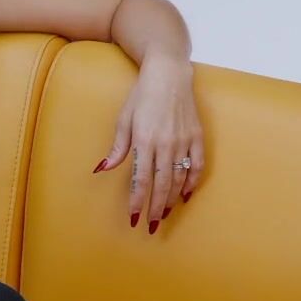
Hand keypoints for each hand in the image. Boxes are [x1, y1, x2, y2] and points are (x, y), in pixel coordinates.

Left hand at [95, 56, 204, 232]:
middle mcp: (166, 143)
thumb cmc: (141, 97)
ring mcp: (184, 141)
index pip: (140, 179)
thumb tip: (103, 168)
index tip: (135, 217)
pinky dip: (192, 182)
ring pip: (180, 178)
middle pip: (161, 184)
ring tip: (165, 214)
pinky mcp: (197, 136)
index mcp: (144, 140)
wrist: (169, 75)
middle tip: (151, 225)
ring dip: (172, 199)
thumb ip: (117, 148)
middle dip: (156, 207)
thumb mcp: (123, 120)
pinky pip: (197, 165)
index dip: (138, 201)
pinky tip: (186, 194)